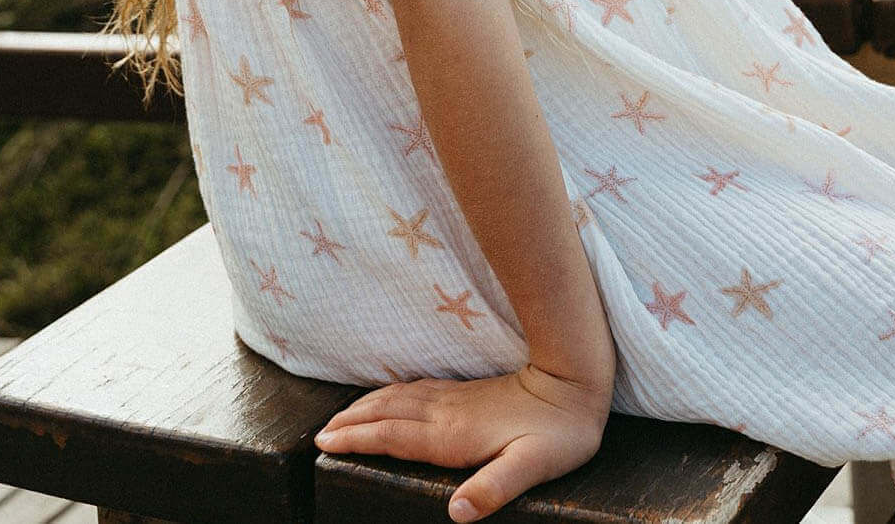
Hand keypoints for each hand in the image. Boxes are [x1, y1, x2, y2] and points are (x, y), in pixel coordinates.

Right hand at [315, 362, 611, 520]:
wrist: (575, 382)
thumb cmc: (558, 433)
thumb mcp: (533, 467)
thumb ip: (494, 488)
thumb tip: (455, 514)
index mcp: (454, 435)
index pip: (394, 436)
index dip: (358, 439)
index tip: (325, 443)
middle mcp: (447, 412)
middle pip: (388, 414)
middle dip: (351, 422)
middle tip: (319, 433)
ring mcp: (456, 399)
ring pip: (399, 398)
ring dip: (366, 406)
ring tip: (341, 416)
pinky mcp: (466, 393)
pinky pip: (415, 391)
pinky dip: (390, 396)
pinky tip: (388, 398)